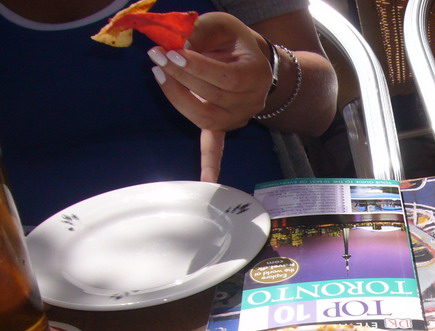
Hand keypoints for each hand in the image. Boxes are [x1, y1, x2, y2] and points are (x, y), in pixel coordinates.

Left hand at [148, 12, 273, 179]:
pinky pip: (217, 147)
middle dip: (181, 77)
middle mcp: (251, 101)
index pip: (224, 78)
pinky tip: (206, 180)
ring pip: (205, 117)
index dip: (195, 67)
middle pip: (214, 98)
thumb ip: (198, 31)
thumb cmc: (234, 42)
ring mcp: (237, 118)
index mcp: (256, 75)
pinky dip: (211, 164)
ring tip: (160, 75)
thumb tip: (172, 44)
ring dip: (179, 99)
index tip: (171, 52)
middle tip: (157, 56)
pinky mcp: (224, 125)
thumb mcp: (221, 25)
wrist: (252, 61)